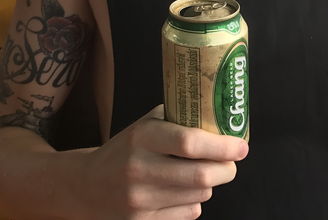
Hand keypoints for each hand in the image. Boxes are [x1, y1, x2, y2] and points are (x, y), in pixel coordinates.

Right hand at [79, 104, 247, 219]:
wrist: (86, 186)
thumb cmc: (124, 151)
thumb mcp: (143, 126)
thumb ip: (176, 120)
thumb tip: (219, 117)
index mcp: (141, 137)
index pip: (189, 142)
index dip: (222, 146)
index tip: (241, 146)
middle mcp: (139, 169)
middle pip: (201, 175)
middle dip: (226, 169)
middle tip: (231, 162)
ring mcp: (140, 200)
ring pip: (199, 196)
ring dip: (209, 185)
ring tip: (200, 174)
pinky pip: (188, 213)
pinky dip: (194, 202)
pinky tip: (181, 192)